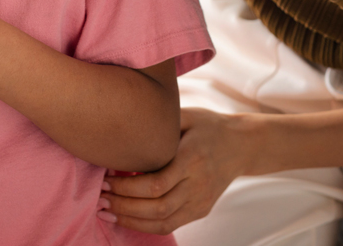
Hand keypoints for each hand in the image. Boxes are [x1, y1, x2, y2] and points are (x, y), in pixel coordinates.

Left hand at [100, 108, 252, 233]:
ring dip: (130, 219)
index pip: (156, 183)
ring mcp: (201, 200)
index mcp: (193, 157)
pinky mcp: (201, 210)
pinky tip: (125, 218)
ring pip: (162, 220)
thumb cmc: (208, 126)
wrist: (242, 144)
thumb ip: (160, 123)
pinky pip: (170, 225)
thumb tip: (122, 125)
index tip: (107, 179)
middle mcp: (198, 183)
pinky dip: (145, 226)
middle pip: (157, 205)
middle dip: (123, 205)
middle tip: (100, 197)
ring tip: (106, 210)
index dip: (127, 187)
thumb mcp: (187, 116)